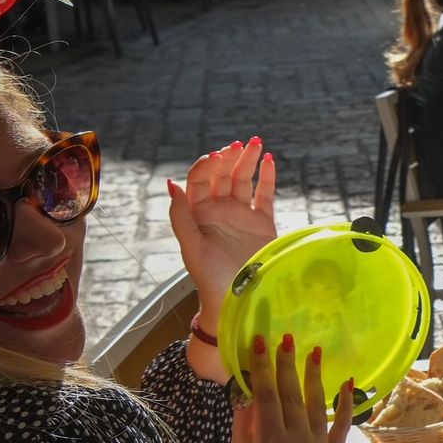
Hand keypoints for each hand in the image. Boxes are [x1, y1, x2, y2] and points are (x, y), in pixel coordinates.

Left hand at [168, 138, 276, 331]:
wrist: (237, 298)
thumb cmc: (209, 277)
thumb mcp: (191, 246)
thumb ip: (181, 215)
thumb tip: (172, 184)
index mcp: (197, 213)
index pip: (199, 180)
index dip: (207, 166)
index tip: (217, 156)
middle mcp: (218, 210)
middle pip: (223, 175)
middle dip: (231, 157)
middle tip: (240, 144)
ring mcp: (241, 214)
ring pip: (244, 179)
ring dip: (249, 160)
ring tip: (257, 143)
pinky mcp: (262, 222)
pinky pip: (265, 194)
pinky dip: (268, 177)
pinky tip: (271, 161)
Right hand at [222, 334, 352, 442]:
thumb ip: (245, 419)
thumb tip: (249, 385)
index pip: (266, 394)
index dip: (263, 366)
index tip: (261, 343)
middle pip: (292, 395)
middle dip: (288, 364)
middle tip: (288, 339)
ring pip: (316, 405)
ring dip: (315, 377)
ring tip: (314, 352)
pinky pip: (341, 426)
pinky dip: (345, 404)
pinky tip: (347, 383)